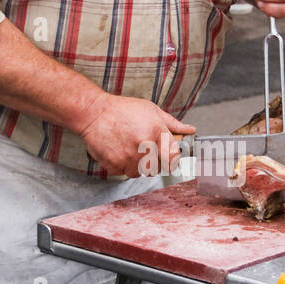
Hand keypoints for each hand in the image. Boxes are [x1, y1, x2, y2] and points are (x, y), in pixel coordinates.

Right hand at [76, 91, 195, 177]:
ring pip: (140, 173)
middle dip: (154, 161)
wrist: (94, 113)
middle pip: (157, 168)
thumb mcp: (151, 110)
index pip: (173, 158)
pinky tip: (119, 151)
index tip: (168, 158)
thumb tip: (190, 130)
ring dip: (138, 165)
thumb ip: (172, 124)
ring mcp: (128, 157)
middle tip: (144, 149)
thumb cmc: (123, 110)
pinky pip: (124, 173)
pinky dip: (123, 166)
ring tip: (130, 148)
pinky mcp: (114, 165)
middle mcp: (143, 147)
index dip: (172, 160)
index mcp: (156, 132)